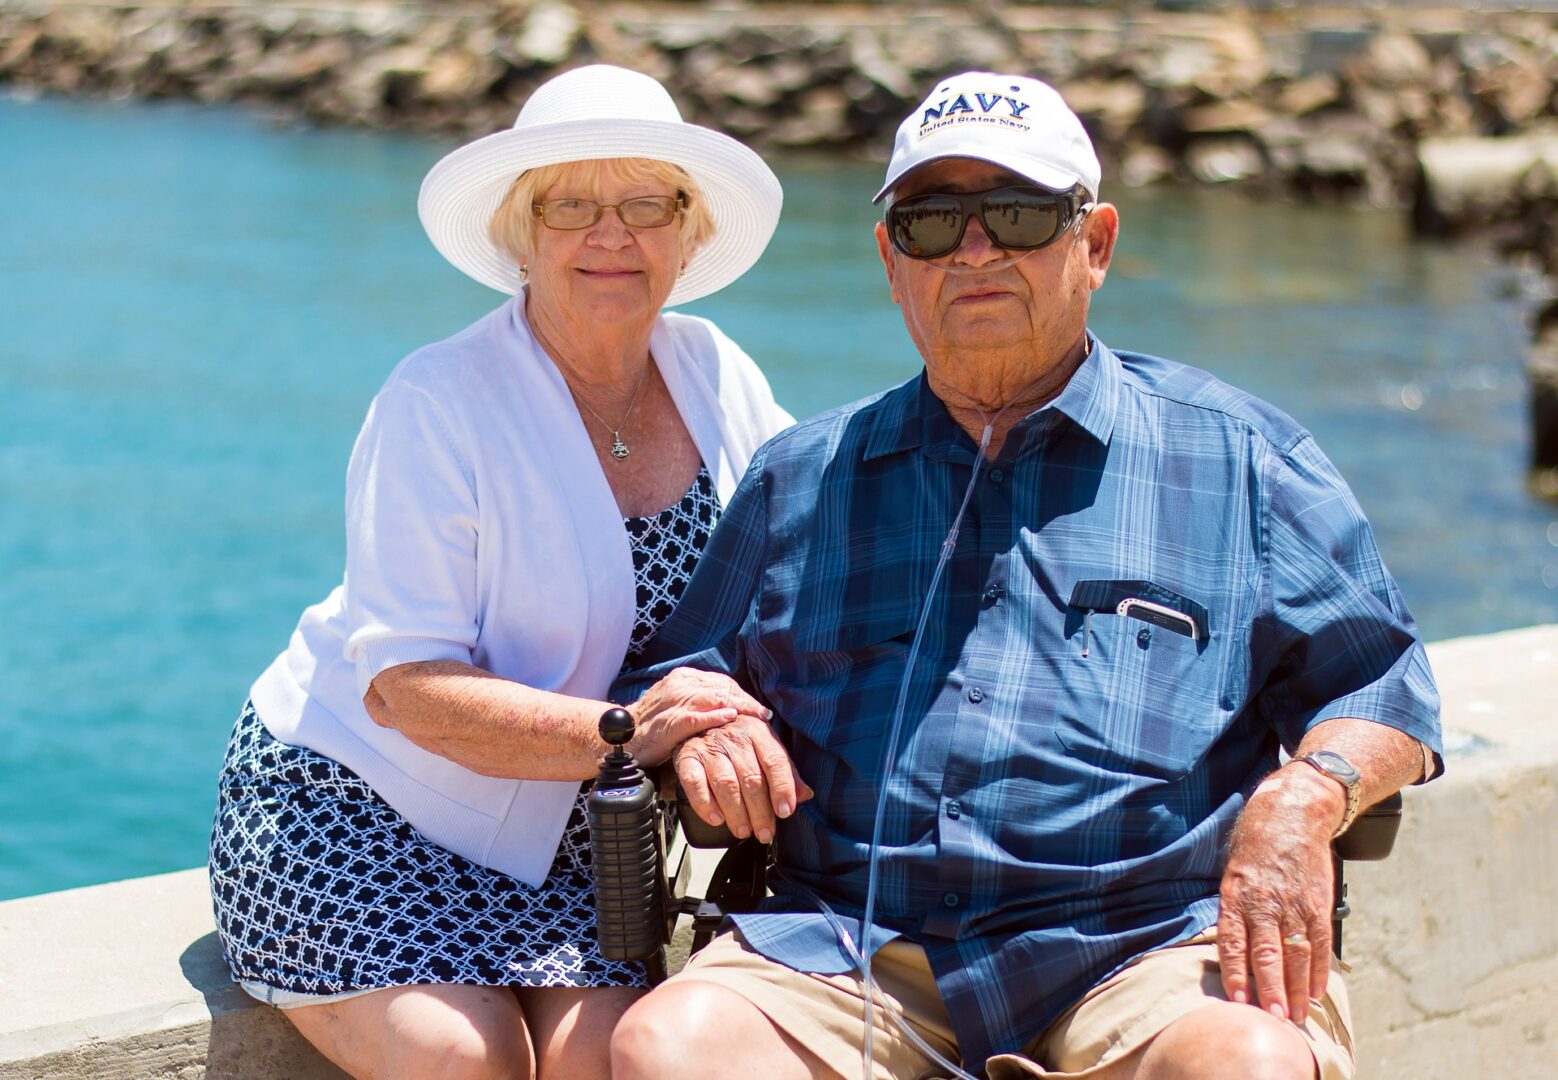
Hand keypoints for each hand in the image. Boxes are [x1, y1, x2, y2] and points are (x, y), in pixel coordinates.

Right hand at [626, 667, 769, 767]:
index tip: (759, 709)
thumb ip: (703, 702)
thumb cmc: (656, 725)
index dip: (743, 695)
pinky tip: (730, 718)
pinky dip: (714, 716)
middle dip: (745, 701)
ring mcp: (673, 702)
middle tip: (763, 714)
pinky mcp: (668, 721)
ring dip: (737, 706)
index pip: (722, 682)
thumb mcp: (681, 706)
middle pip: (721, 688)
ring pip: (712, 698)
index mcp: (684, 679)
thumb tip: (735, 708)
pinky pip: (695, 716)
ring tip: (756, 715)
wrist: (625, 739)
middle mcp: (679, 685)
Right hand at [673, 715, 813, 844]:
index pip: (775, 761)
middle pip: (751, 778)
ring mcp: (710, 746)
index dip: (782, 788)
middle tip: (765, 833)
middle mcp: (734, 737)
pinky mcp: (688, 757)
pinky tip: (717, 819)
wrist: (702, 721)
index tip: (785, 812)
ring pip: (726, 783)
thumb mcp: (766, 748)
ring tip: (743, 831)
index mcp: (758, 732)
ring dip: (736, 812)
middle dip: (760, 811)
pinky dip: (705, 804)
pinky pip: (694, 783)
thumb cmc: (740, 741)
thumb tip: (805, 795)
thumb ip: (786, 772)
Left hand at [1217, 764, 1344, 1024]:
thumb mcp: (1234, 872)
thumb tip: (1232, 950)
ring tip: (1297, 1015)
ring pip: (1295, 954)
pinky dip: (1320, 968)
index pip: (1233, 942)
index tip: (1238, 1001)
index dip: (1235, 974)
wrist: (1294, 813)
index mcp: (1236, 895)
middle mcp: (1264, 902)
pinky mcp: (1318, 903)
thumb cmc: (1257, 845)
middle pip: (1266, 954)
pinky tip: (1318, 989)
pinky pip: (1319, 942)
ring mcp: (1294, 903)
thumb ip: (1234, 910)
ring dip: (1297, 988)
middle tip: (1273, 1020)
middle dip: (1270, 990)